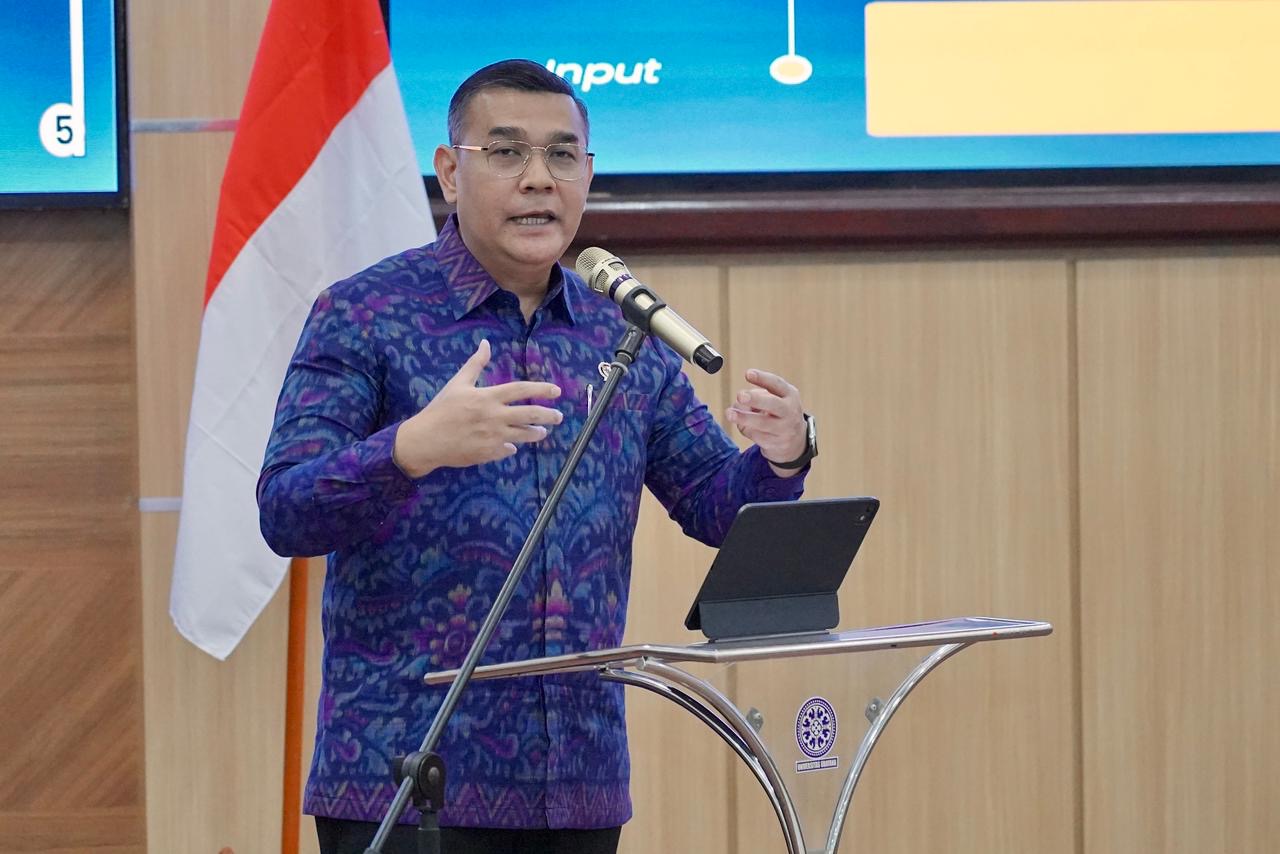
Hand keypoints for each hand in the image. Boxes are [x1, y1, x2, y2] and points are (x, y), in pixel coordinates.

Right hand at [393, 340, 562, 476]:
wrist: (426, 440)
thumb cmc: (441, 408)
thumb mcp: (458, 382)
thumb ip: (476, 363)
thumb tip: (486, 343)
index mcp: (488, 397)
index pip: (521, 390)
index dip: (541, 389)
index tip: (556, 391)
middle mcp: (495, 416)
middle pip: (530, 415)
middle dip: (548, 415)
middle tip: (559, 416)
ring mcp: (493, 436)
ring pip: (524, 435)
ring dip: (536, 433)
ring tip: (543, 432)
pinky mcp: (489, 453)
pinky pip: (508, 450)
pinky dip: (512, 447)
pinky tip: (514, 446)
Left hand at [726, 368, 806, 475]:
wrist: (795, 441)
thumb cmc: (780, 412)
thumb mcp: (776, 398)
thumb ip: (758, 395)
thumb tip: (739, 403)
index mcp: (790, 395)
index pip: (777, 384)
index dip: (762, 379)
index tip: (748, 373)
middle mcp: (790, 411)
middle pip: (773, 404)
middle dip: (756, 399)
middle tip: (740, 395)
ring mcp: (784, 429)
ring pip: (762, 423)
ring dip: (744, 418)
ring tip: (729, 413)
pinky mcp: (776, 443)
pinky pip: (756, 436)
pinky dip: (745, 429)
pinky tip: (742, 424)